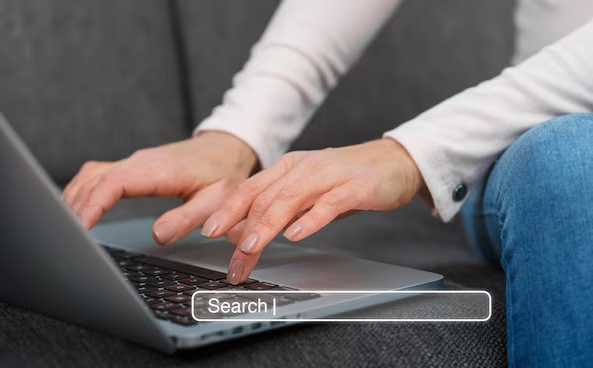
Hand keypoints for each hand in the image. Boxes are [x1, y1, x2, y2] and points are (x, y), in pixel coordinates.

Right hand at [62, 132, 257, 243]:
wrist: (227, 148)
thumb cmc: (223, 174)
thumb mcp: (216, 200)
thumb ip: (187, 218)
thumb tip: (158, 236)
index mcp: (158, 170)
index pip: (112, 184)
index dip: (91, 206)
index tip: (77, 229)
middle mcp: (140, 162)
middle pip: (93, 181)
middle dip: (74, 208)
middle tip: (64, 238)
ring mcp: (134, 162)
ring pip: (91, 176)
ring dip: (75, 198)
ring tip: (64, 227)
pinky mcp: (133, 166)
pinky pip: (98, 175)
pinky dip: (83, 191)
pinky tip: (77, 208)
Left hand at [201, 138, 424, 283]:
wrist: (394, 161)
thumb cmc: (348, 179)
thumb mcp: (308, 192)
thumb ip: (280, 209)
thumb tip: (245, 232)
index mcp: (288, 168)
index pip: (250, 189)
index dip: (228, 210)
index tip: (209, 231)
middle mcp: (303, 168)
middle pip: (265, 198)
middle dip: (243, 230)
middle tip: (233, 260)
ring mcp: (328, 175)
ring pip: (289, 199)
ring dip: (267, 225)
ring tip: (252, 247)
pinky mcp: (353, 187)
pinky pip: (328, 204)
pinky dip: (309, 220)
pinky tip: (296, 234)